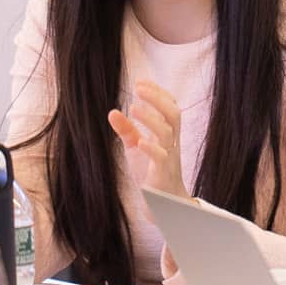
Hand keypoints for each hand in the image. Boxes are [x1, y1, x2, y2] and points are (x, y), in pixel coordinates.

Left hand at [108, 81, 187, 199]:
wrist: (164, 202)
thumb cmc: (150, 171)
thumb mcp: (136, 146)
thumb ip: (126, 130)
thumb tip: (112, 112)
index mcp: (168, 133)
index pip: (170, 107)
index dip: (158, 93)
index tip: (140, 82)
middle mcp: (172, 142)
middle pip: (173, 114)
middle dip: (158, 99)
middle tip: (138, 89)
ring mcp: (169, 157)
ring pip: (168, 133)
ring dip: (151, 119)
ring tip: (133, 108)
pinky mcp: (163, 173)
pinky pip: (161, 158)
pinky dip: (152, 148)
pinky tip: (140, 141)